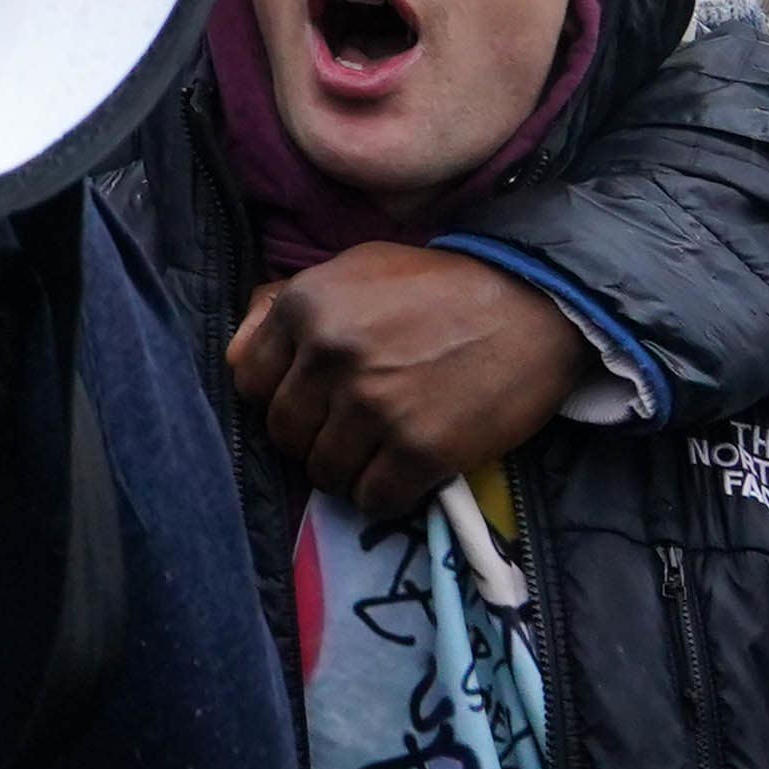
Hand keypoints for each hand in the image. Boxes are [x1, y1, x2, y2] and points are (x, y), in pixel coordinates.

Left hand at [227, 242, 592, 520]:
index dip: (277, 393)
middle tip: (350, 427)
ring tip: (380, 448)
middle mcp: (330, 355)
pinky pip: (372, 499)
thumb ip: (289, 305)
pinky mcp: (418, 450)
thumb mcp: (353, 269)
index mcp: (306, 305)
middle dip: (312, 435)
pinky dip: (386, 492)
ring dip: (349, 469)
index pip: (248, 380)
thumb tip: (238, 352)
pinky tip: (407, 468)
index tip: (310, 397)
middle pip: (283, 432)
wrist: (530, 305)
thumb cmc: (437, 286)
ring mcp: (374, 406)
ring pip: (323, 472)